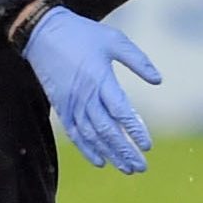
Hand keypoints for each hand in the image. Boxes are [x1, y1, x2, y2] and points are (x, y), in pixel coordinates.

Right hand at [21, 6, 161, 172]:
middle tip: (141, 167)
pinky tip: (100, 161)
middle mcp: (85, 96)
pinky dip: (86, 149)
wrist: (43, 33)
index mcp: (100, 79)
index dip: (134, 130)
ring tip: (126, 168)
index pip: (120, 112)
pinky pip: (74, 133)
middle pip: (107, 130)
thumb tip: (159, 80)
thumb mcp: (114, 39)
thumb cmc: (83, 34)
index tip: (147, 145)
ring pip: (91, 136)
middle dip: (124, 151)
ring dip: (109, 154)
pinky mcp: (60, 106)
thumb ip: (138, 60)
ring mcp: (71, 103)